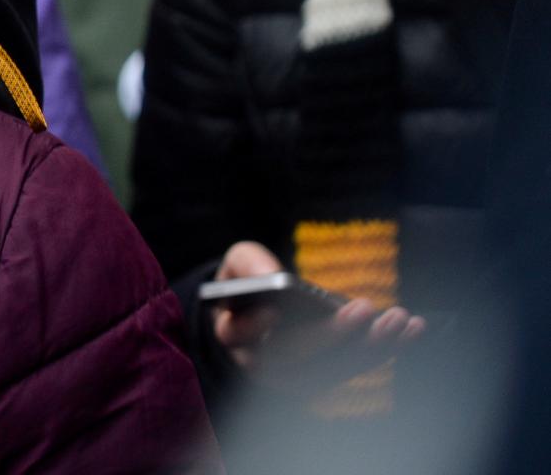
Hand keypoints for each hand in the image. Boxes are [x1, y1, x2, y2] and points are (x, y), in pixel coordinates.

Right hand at [210, 241, 427, 392]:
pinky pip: (355, 369)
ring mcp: (293, 379)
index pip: (237, 333)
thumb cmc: (253, 283)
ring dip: (371, 346)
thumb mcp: (242, 263)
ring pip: (331, 369)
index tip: (274, 309)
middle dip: (331, 334)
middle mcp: (259, 365)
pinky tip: (413, 328)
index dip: (253, 325)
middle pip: (293, 357)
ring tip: (401, 319)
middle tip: (364, 308)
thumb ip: (251, 264)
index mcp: (232, 332)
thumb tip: (275, 277)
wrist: (264, 314)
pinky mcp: (324, 381)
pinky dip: (386, 350)